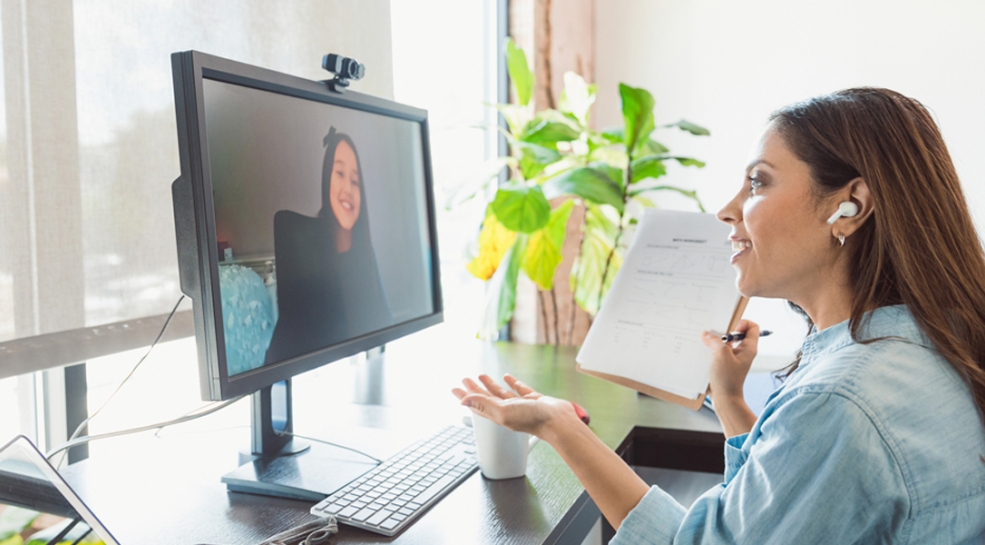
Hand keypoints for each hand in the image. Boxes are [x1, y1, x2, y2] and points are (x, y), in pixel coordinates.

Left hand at [451, 374, 577, 443]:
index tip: (455, 388)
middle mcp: (508, 410)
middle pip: (486, 398)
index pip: (477, 404)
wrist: (557, 421)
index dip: (465, 396)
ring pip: (500, 394)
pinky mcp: (533, 400)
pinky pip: (519, 390)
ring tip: (481, 375)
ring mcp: (520, 405)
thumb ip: (484, 405)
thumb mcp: (503, 412)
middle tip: (464, 379)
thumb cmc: (533, 420)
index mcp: (499, 414)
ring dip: (490, 385)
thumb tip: (464, 401)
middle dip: (474, 389)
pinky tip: (507, 377)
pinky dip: (512, 383)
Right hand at [702, 319, 759, 401]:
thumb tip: (707, 334)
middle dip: (725, 331)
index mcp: (748, 348)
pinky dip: (712, 350)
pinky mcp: (725, 364)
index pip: (752, 327)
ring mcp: (734, 358)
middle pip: (737, 332)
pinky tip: (705, 353)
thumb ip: (715, 341)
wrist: (724, 398)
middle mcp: (743, 352)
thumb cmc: (728, 379)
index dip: (742, 323)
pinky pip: (719, 351)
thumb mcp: (721, 355)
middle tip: (716, 335)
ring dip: (716, 341)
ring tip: (708, 344)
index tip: (730, 329)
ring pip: (726, 342)